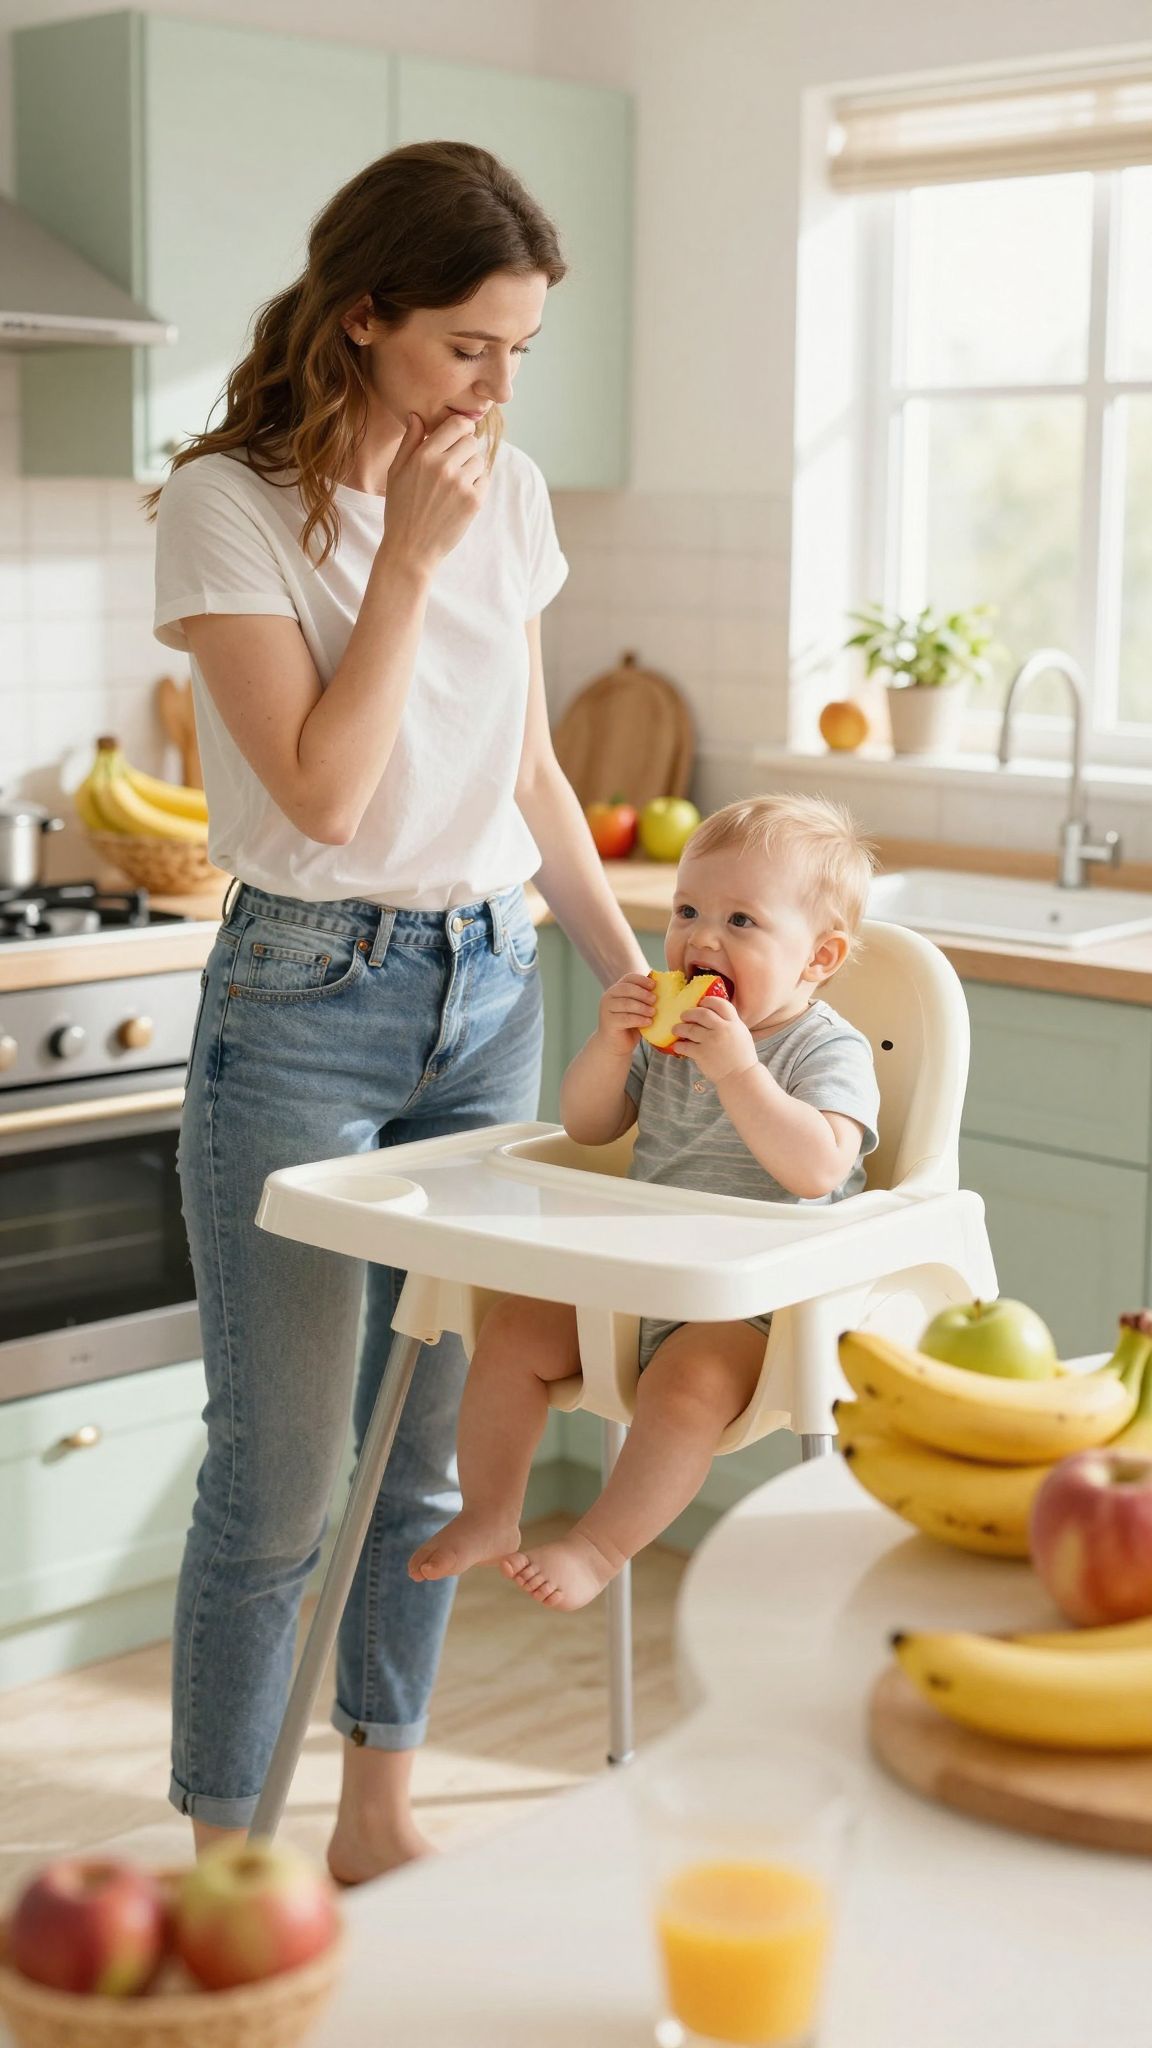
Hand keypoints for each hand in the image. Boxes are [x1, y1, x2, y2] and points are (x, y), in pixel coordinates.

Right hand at [379, 412, 489, 572]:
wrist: (411, 549)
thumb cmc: (400, 510)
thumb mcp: (396, 472)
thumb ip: (409, 442)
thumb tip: (417, 416)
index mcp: (423, 455)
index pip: (456, 424)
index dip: (460, 429)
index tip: (458, 438)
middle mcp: (443, 466)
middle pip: (471, 441)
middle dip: (465, 450)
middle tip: (454, 467)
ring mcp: (460, 484)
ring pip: (479, 460)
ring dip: (471, 469)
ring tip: (454, 486)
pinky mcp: (474, 501)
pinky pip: (485, 479)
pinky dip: (477, 486)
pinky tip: (460, 498)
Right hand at [598, 971, 655, 1054]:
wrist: (615, 1045)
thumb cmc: (629, 1025)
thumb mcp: (637, 1009)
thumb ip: (644, 999)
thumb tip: (663, 988)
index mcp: (616, 990)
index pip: (629, 978)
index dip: (642, 980)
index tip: (654, 985)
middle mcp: (609, 997)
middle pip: (627, 988)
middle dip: (643, 993)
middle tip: (655, 1000)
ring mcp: (606, 1009)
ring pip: (626, 1003)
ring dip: (642, 1007)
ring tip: (653, 1012)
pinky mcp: (609, 1022)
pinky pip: (625, 1018)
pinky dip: (639, 1019)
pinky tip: (648, 1022)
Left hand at [672, 995, 758, 1083]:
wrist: (740, 1077)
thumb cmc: (741, 1057)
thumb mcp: (741, 1034)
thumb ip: (729, 1024)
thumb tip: (715, 1014)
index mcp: (734, 1023)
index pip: (720, 1004)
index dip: (708, 1001)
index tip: (701, 1002)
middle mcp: (723, 1029)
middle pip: (702, 1013)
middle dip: (690, 1013)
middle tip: (683, 1016)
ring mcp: (711, 1041)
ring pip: (690, 1028)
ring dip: (680, 1028)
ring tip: (676, 1029)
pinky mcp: (702, 1054)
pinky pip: (685, 1046)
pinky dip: (679, 1046)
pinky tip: (677, 1046)